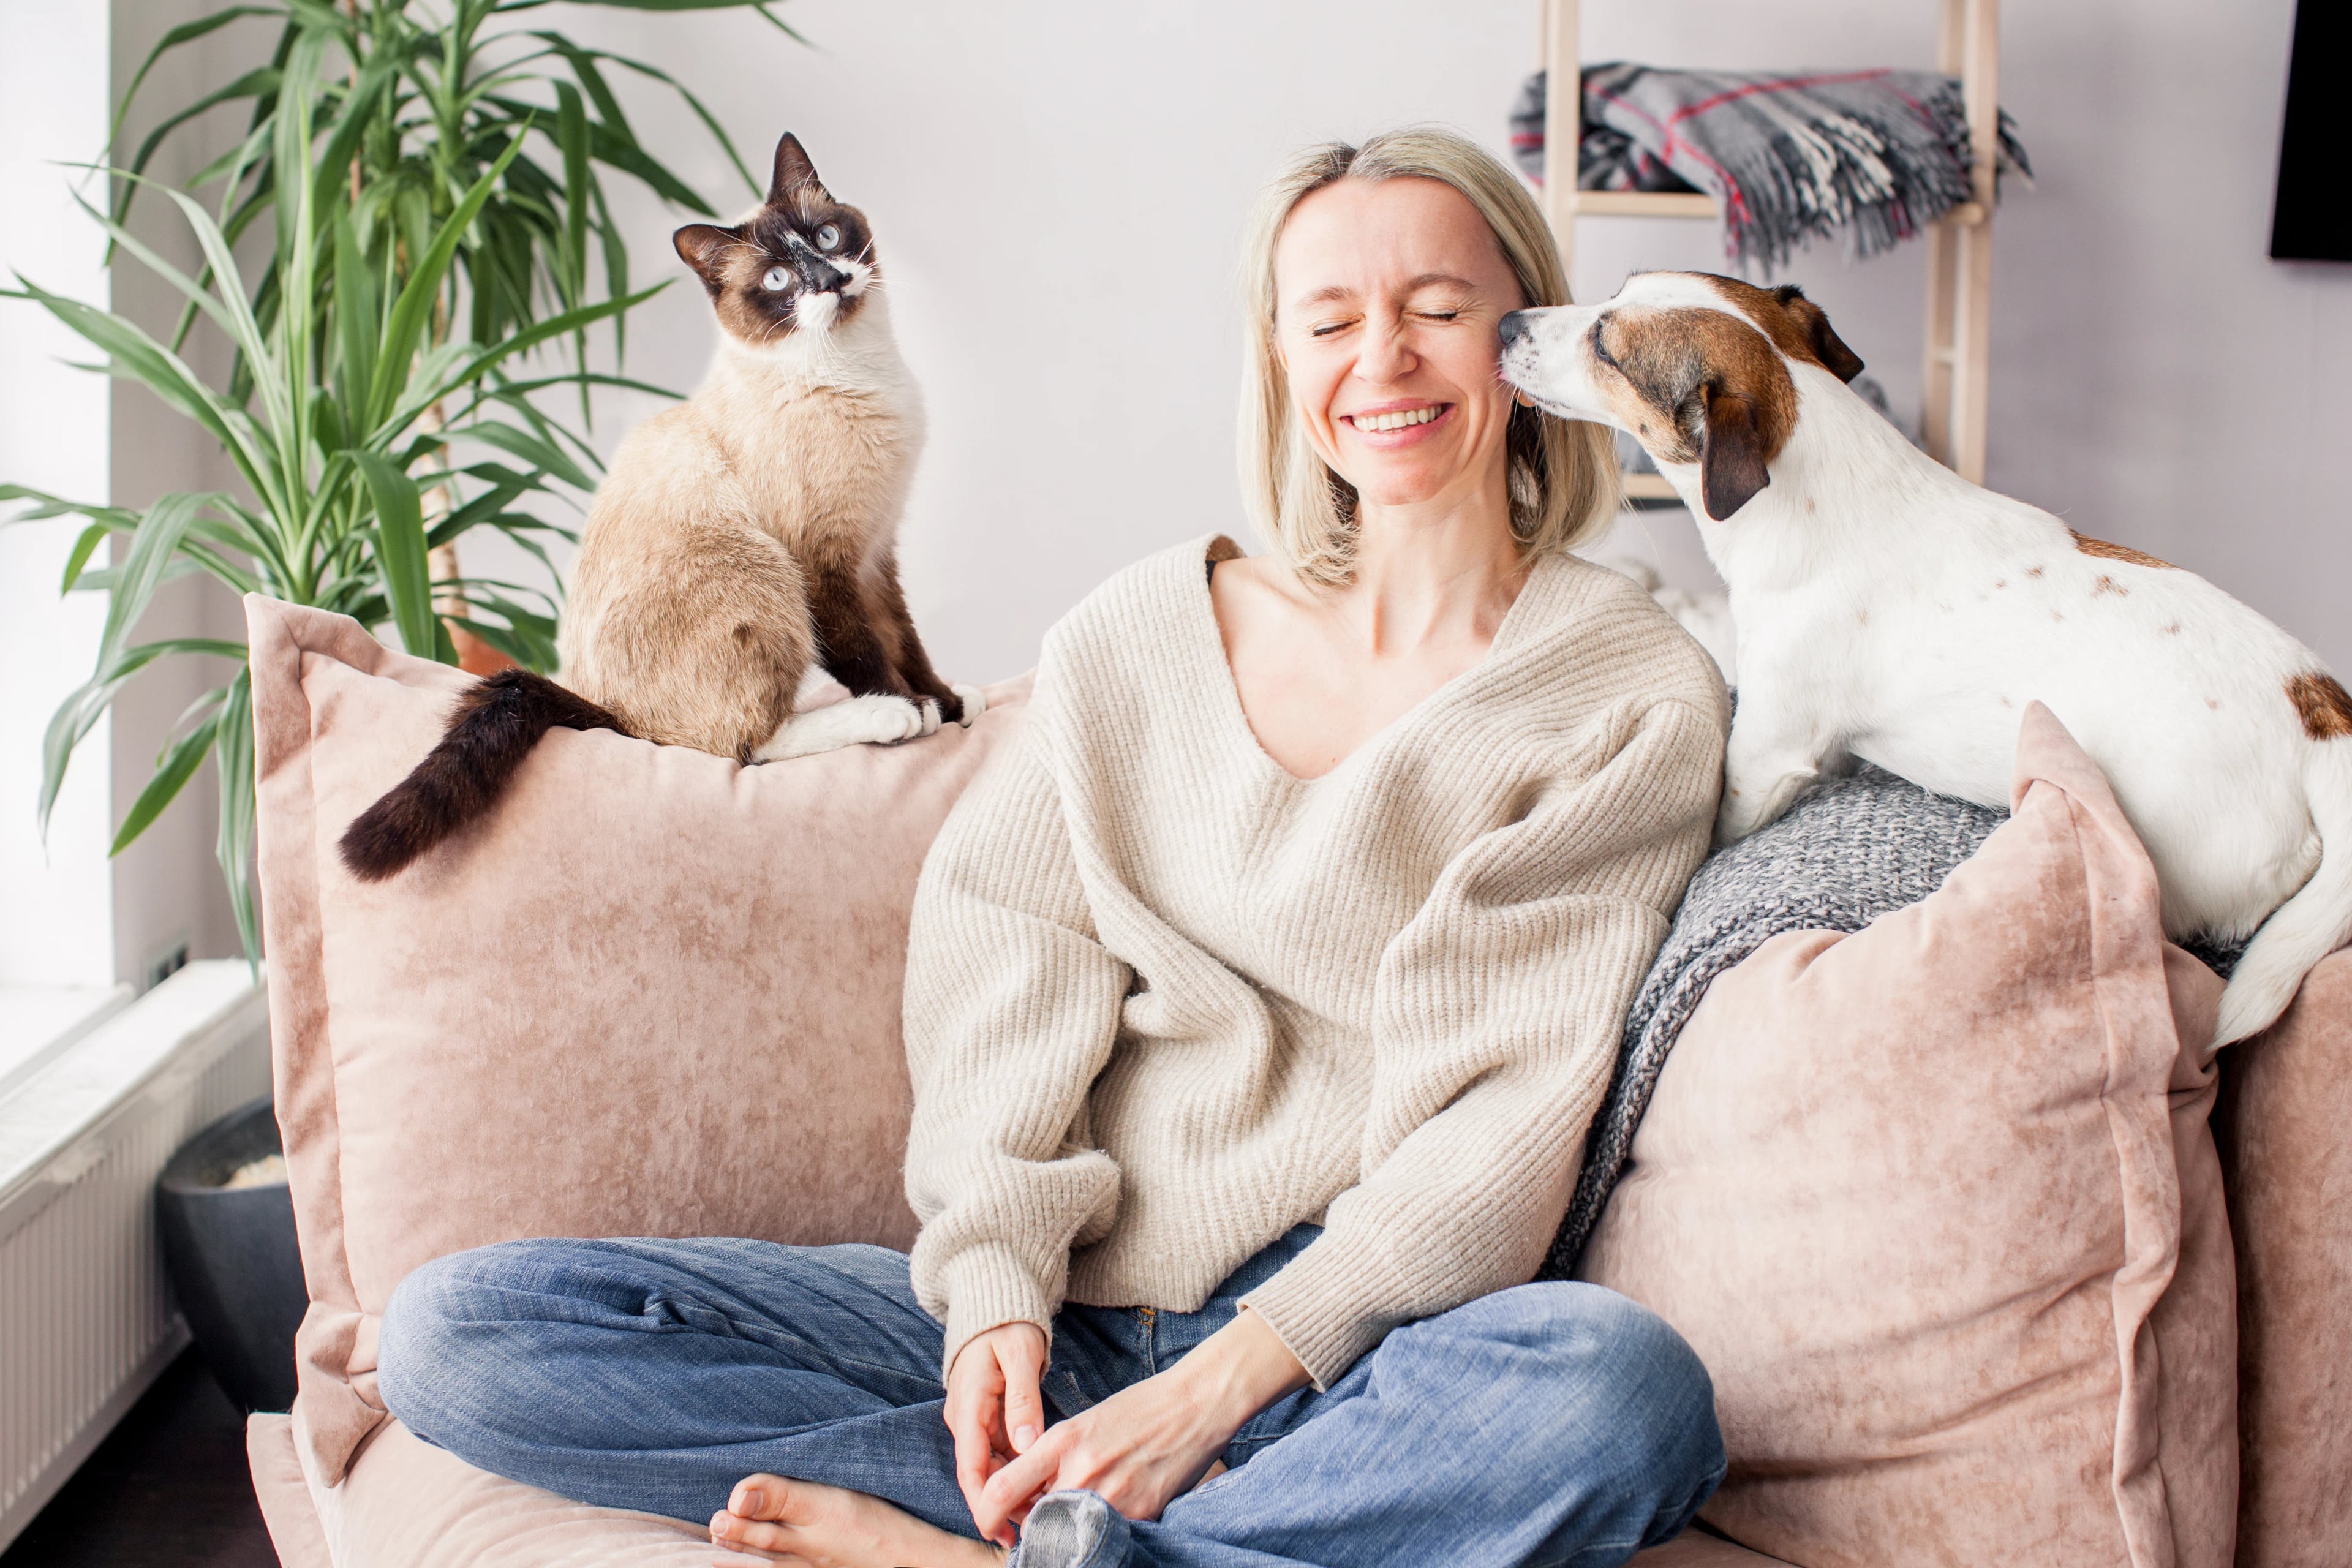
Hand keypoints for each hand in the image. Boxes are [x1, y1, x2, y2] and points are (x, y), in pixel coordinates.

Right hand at [944, 1322, 1048, 1547]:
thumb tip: (1027, 1444)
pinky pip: (998, 1450)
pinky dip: (1017, 1468)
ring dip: (1013, 1487)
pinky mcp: (985, 1415)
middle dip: (1005, 1502)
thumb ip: (1023, 1399)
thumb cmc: (1008, 1324)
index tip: (1002, 1530)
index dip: (985, 1503)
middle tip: (1040, 1522)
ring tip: (1046, 1506)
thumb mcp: (1020, 1356)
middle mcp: (965, 1418)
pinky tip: (1041, 1480)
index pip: (971, 1468)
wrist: (992, 1299)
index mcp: (968, 1406)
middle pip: (981, 1473)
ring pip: (991, 1465)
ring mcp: (974, 1418)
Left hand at [973, 1308, 1307, 1540]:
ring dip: (1068, 1531)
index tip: (993, 1525)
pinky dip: (1103, 1532)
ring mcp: (1111, 1495)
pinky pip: (1106, 1536)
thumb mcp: (1083, 1425)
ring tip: (1084, 1512)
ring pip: (1068, 1534)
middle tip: (1042, 1521)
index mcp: (1060, 1442)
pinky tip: (1117, 1510)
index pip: (1001, 1491)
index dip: (987, 1517)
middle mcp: (1080, 1471)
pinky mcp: (1140, 1513)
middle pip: (1033, 1522)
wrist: (1194, 1405)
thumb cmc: (1137, 1411)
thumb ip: (1052, 1461)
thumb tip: (1027, 1500)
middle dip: (1032, 1527)